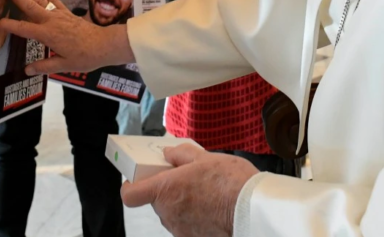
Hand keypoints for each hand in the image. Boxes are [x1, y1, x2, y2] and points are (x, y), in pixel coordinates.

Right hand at [0, 0, 133, 73]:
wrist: (104, 45)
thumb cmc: (85, 57)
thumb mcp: (63, 65)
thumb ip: (44, 67)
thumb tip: (27, 70)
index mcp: (47, 34)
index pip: (21, 28)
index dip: (6, 25)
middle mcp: (51, 21)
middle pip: (28, 5)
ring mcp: (59, 14)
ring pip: (39, 0)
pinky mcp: (67, 13)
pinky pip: (53, 0)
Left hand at [120, 145, 257, 236]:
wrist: (253, 210)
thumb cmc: (231, 182)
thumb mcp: (205, 157)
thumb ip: (180, 154)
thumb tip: (168, 153)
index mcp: (165, 189)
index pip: (130, 195)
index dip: (131, 186)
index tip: (137, 179)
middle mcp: (168, 213)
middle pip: (156, 202)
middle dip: (167, 190)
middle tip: (187, 179)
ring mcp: (180, 229)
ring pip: (172, 214)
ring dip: (182, 204)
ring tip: (205, 193)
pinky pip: (187, 225)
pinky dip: (194, 217)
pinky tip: (212, 208)